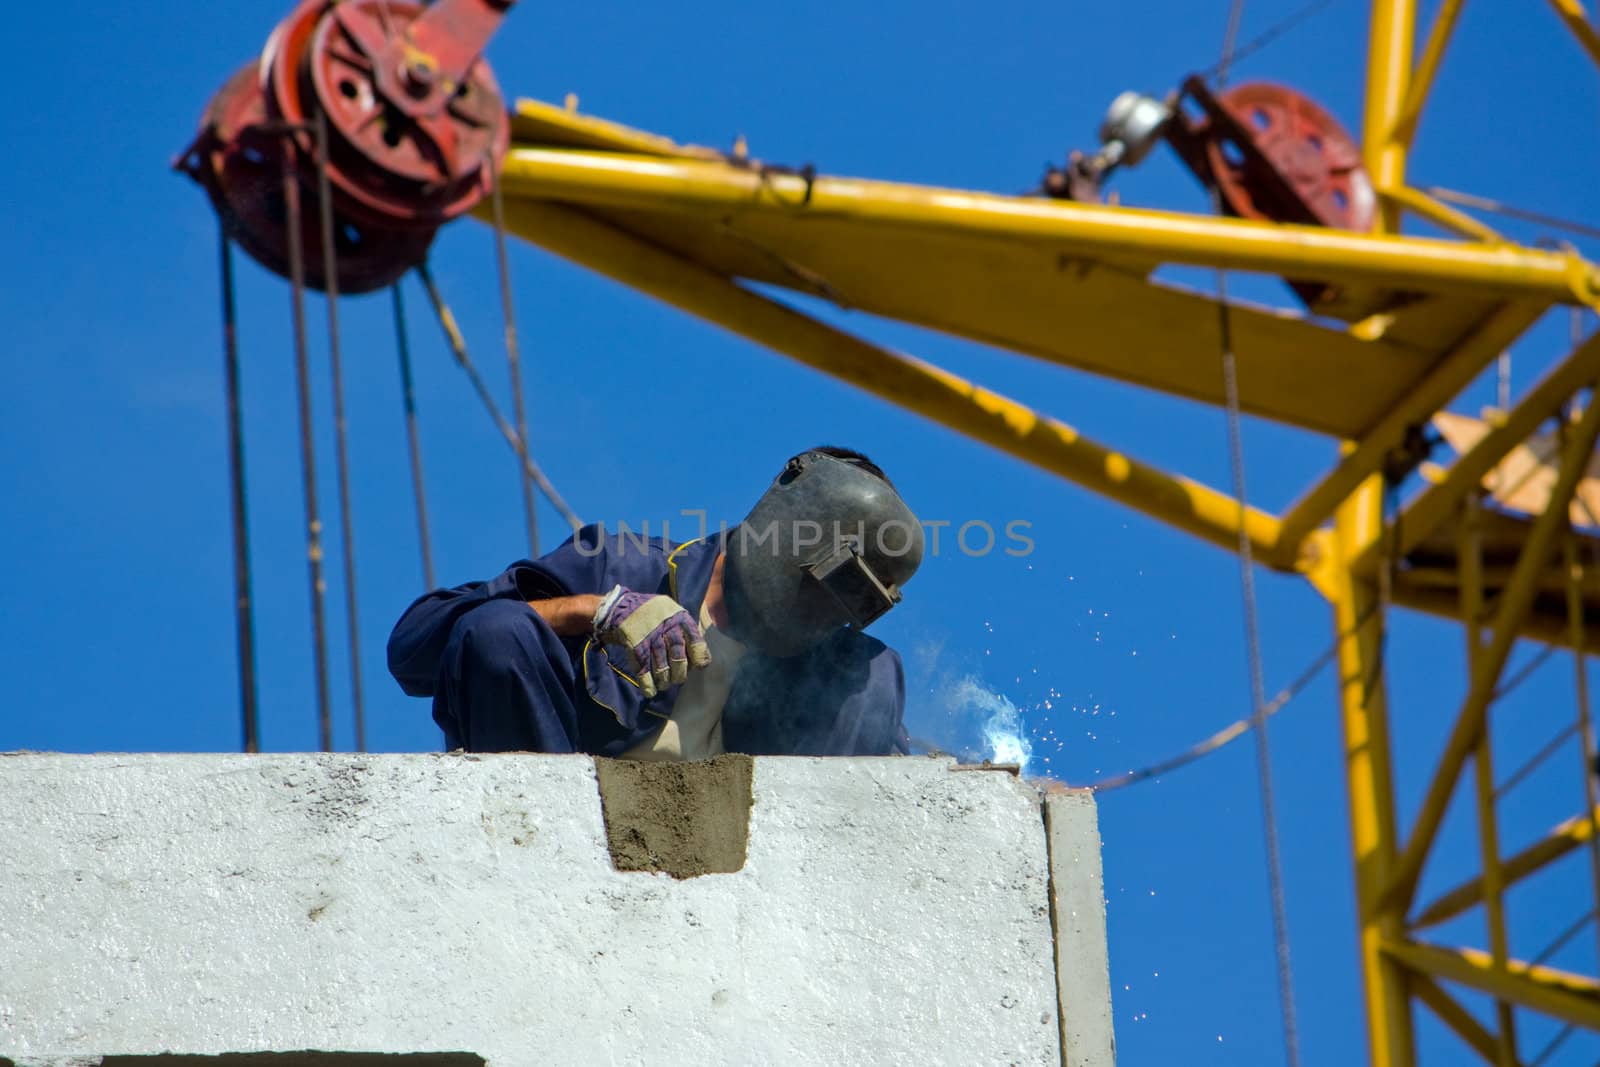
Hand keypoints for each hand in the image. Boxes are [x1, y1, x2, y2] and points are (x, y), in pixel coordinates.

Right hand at [593, 585, 712, 696]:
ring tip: (663, 685)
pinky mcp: (634, 645)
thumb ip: (686, 629)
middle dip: (679, 673)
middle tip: (677, 679)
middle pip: (678, 657)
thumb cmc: (653, 612)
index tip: (697, 667)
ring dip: (663, 681)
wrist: (622, 605)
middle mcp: (667, 627)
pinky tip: (650, 691)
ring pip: (661, 666)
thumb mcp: (673, 611)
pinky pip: (643, 669)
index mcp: (680, 618)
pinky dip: (647, 684)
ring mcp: (650, 636)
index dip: (698, 659)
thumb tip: (699, 654)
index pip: (697, 643)